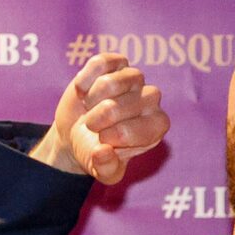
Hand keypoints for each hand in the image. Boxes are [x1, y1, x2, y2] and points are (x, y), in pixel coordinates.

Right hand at [31, 51, 167, 184]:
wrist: (77, 132)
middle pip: (117, 107)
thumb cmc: (96, 151)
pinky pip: (100, 63)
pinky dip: (85, 80)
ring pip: (110, 82)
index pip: (137, 129)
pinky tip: (83, 91)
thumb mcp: (102, 171)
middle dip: (96, 120)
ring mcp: (135, 78)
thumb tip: (102, 152)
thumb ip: (106, 168)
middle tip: (93, 126)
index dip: (113, 137)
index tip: (103, 142)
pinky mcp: (116, 63)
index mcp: (156, 126)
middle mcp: (152, 100)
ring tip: (90, 108)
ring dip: (91, 100)